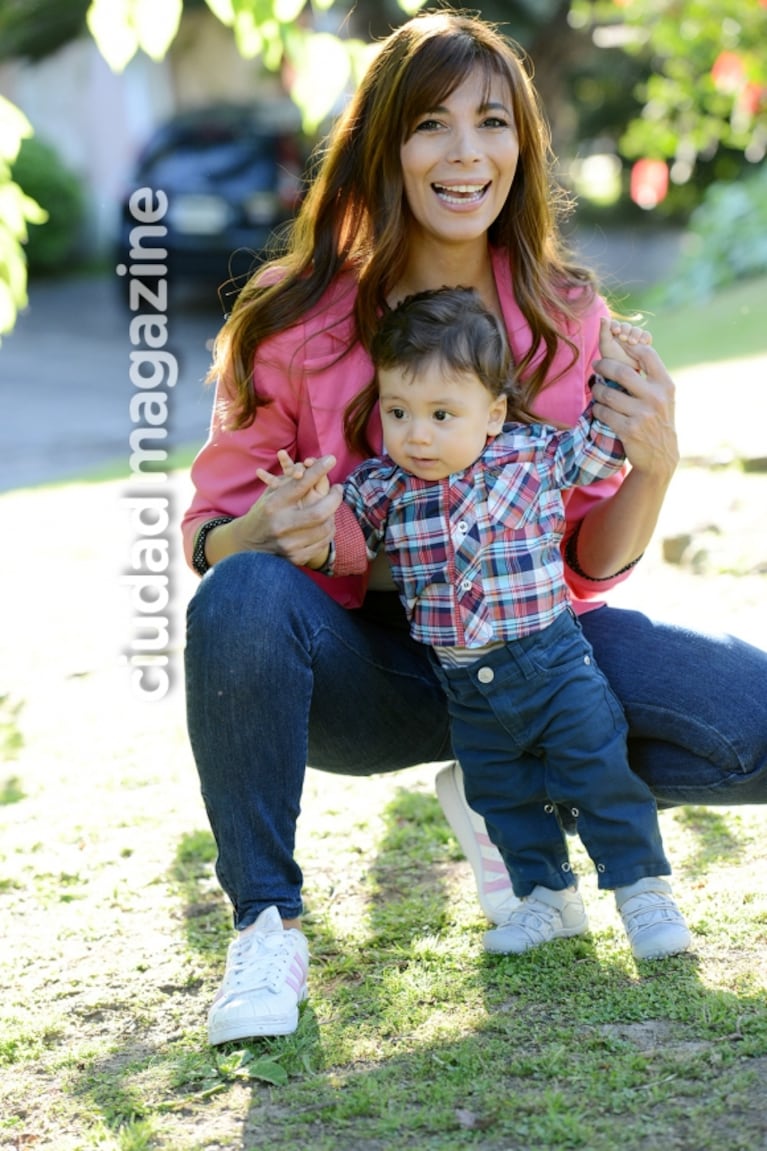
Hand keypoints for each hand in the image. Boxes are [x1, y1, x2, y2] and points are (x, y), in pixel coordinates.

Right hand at [232, 453, 341, 568]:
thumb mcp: (270, 494)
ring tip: (331, 506)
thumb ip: (290, 481)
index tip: (330, 459)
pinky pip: (323, 543)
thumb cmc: (263, 512)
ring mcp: (288, 544)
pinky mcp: (295, 558)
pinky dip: (328, 531)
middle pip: (319, 511)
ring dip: (333, 515)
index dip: (318, 470)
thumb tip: (315, 465)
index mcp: (273, 505)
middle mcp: (280, 525)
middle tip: (338, 488)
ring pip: (325, 528)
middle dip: (335, 498)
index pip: (300, 485)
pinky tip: (326, 524)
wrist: (247, 545)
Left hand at [590, 341, 678, 480]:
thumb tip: (628, 349)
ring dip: (597, 390)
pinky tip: (598, 408)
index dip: (629, 346)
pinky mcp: (628, 430)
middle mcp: (656, 398)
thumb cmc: (658, 422)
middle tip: (596, 365)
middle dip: (605, 366)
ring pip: (609, 394)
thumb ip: (650, 377)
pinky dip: (597, 409)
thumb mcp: (663, 398)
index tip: (617, 344)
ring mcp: (642, 415)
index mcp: (665, 385)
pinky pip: (604, 413)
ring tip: (595, 389)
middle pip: (622, 372)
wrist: (661, 457)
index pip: (647, 354)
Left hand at [599, 316, 651, 369]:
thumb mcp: (605, 344)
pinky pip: (647, 335)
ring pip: (637, 330)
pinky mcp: (644, 342)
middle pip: (628, 326)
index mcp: (614, 332)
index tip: (615, 331)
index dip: (617, 325)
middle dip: (626, 331)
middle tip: (624, 338)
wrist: (623, 371)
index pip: (616, 323)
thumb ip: (604, 331)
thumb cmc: (611, 359)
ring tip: (632, 342)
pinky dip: (645, 337)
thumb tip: (602, 316)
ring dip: (635, 334)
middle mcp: (624, 333)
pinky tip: (642, 342)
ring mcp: (635, 337)